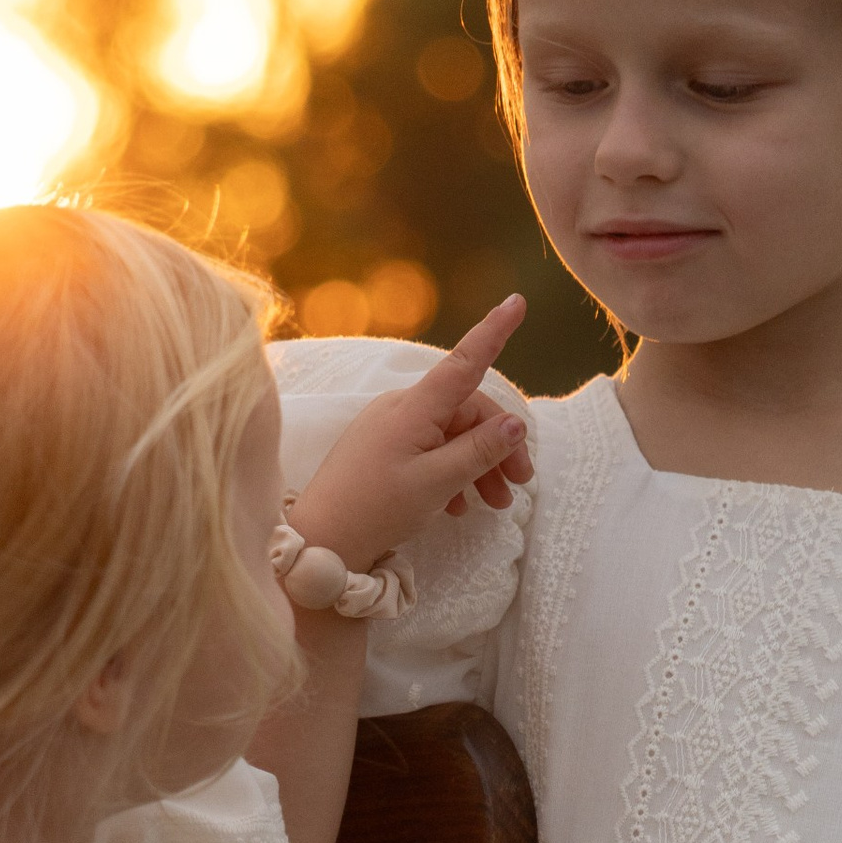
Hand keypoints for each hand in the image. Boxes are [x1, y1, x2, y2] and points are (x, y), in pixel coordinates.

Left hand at [289, 298, 532, 573]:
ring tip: (494, 505)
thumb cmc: (376, 509)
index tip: (517, 301)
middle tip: (520, 485)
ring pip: (450, 435)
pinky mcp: (381, 450)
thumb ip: (479, 450)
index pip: (464, 362)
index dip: (493, 331)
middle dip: (498, 445)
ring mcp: (389, 428)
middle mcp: (401, 408)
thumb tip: (515, 423)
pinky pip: (428, 450)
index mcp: (414, 407)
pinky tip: (458, 507)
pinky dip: (451, 474)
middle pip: (466, 411)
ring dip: (478, 465)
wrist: (322, 541)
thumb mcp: (437, 482)